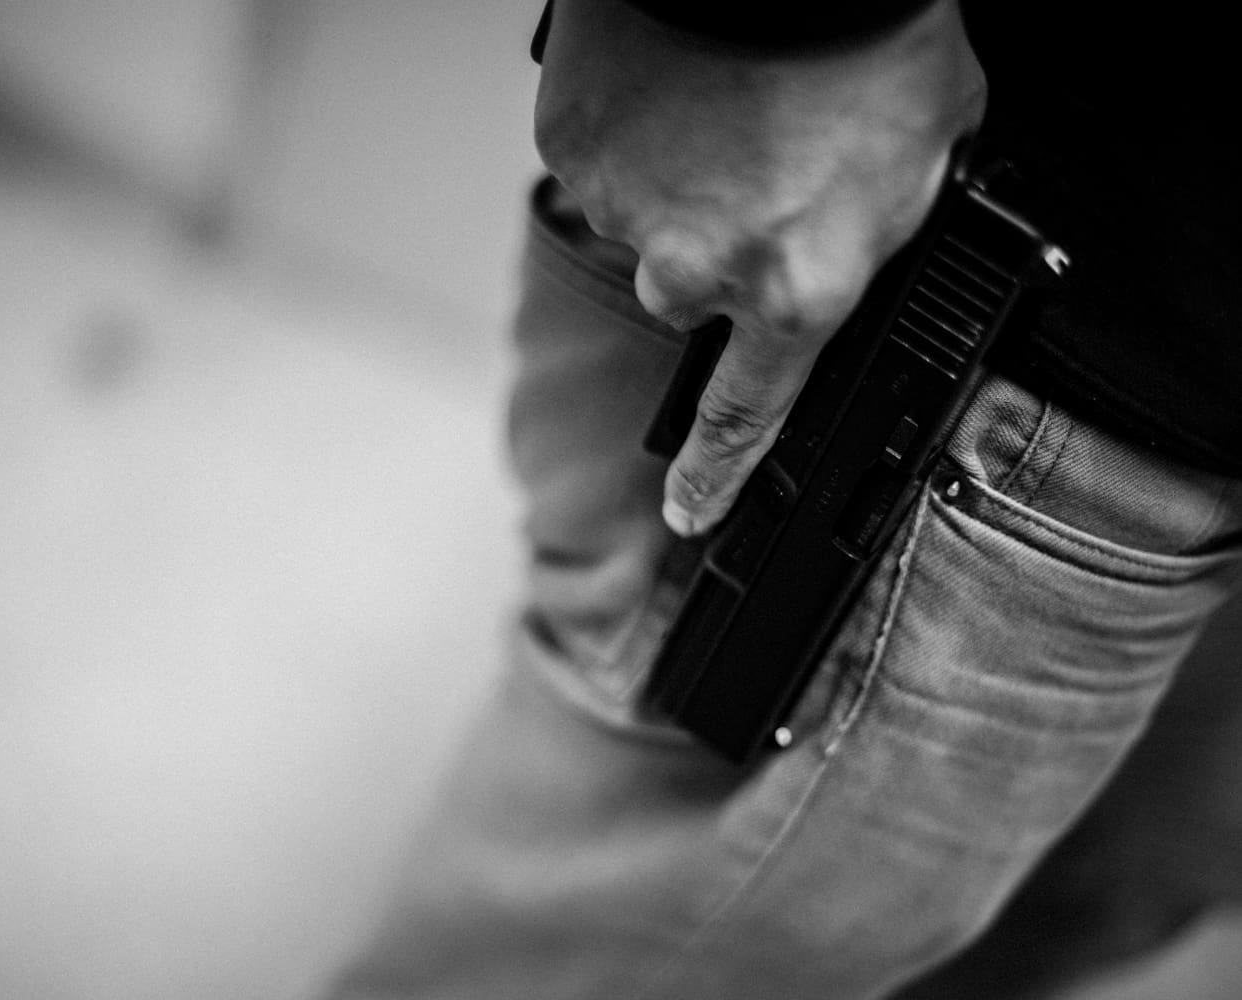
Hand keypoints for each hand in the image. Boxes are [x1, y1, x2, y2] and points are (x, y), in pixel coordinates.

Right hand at [534, 0, 984, 535]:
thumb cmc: (873, 32)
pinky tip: (679, 81)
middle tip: (758, 166)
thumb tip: (862, 240)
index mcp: (797, 288)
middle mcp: (698, 271)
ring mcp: (625, 210)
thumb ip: (882, 229)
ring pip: (643, 219)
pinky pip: (601, 157)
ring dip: (680, 177)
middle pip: (688, 294)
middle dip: (715, 246)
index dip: (716, 477)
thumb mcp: (929, 151)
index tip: (690, 514)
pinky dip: (633, 130)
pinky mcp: (573, 146)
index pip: (744, 418)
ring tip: (729, 101)